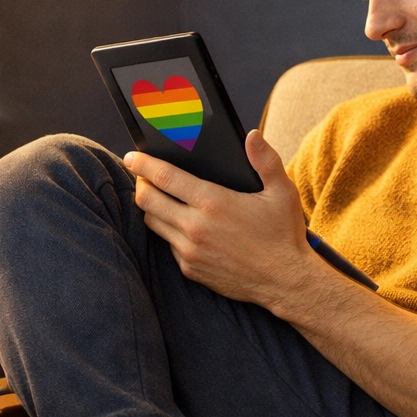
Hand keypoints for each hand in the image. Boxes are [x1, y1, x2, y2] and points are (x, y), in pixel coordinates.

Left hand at [123, 131, 314, 306]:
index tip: (131, 157)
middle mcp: (195, 227)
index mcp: (213, 202)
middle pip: (147, 200)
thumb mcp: (282, 192)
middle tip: (145, 176)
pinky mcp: (190, 268)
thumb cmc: (283, 234)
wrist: (285, 281)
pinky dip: (170, 231)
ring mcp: (190, 251)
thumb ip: (266, 160)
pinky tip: (183, 224)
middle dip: (141, 184)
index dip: (142, 164)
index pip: (163, 177)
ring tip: (162, 198)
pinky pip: (168, 244)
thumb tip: (252, 135)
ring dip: (153, 208)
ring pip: (153, 222)